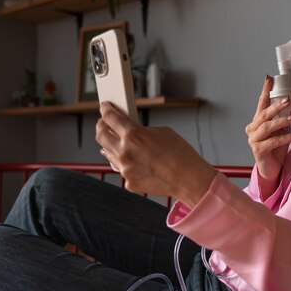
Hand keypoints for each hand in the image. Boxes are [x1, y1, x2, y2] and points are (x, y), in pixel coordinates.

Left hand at [96, 102, 216, 207]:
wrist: (189, 179)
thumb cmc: (180, 154)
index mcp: (133, 135)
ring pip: (108, 153)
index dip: (105, 109)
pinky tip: (134, 160)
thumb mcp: (161, 132)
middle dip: (101, 126)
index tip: (105, 108)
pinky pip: (121, 169)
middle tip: (105, 123)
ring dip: (112, 145)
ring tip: (120, 142)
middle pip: (101, 135)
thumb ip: (141, 130)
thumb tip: (129, 132)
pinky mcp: (129, 182)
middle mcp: (125, 152)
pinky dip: (125, 163)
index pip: (110, 117)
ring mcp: (125, 169)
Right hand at [245, 76, 290, 195]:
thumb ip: (282, 120)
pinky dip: (285, 136)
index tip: (269, 78)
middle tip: (287, 100)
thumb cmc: (275, 149)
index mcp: (257, 122)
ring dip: (281, 121)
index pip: (261, 104)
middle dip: (275, 106)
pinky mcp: (258, 150)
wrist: (271, 168)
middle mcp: (252, 129)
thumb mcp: (280, 131)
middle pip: (263, 114)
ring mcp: (253, 140)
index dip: (265, 91)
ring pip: (267, 127)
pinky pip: (273, 141)